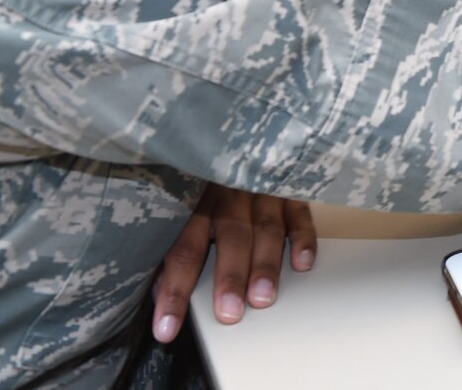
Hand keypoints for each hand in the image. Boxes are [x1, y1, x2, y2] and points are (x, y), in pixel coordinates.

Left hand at [150, 186, 316, 343]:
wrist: (237, 135)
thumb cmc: (204, 184)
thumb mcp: (181, 208)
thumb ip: (173, 247)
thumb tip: (160, 290)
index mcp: (195, 203)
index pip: (183, 250)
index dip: (175, 290)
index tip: (167, 327)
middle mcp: (230, 195)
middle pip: (230, 238)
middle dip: (230, 277)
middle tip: (229, 312)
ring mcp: (263, 189)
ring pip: (266, 228)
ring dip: (265, 264)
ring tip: (263, 297)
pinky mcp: (289, 187)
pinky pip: (300, 212)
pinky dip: (302, 237)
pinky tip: (301, 263)